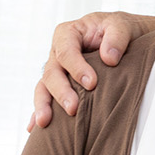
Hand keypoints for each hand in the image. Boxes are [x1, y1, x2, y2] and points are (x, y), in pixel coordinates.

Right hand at [28, 12, 140, 130]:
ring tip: (45, 123)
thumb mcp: (121, 26)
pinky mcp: (59, 86)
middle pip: (51, 73)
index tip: (92, 84)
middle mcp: (57, 53)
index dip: (76, 67)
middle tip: (72, 108)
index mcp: (68, 34)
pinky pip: (46, 100)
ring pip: (43, 88)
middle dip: (60, 92)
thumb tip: (109, 58)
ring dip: (43, 106)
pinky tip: (33, 129)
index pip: (66, 51)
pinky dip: (38, 113)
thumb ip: (116, 37)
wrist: (121, 40)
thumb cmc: (118, 31)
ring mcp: (56, 71)